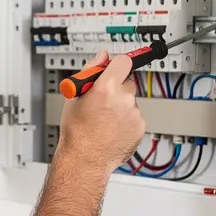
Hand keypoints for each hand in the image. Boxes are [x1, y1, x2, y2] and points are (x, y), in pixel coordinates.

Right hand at [55, 50, 144, 174]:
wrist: (85, 159)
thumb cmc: (77, 131)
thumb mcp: (74, 96)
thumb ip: (90, 71)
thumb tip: (101, 56)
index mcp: (106, 87)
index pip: (123, 61)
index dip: (117, 64)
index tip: (114, 68)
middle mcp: (124, 99)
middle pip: (127, 81)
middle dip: (116, 87)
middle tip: (102, 100)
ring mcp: (134, 113)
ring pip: (130, 101)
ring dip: (121, 105)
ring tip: (104, 119)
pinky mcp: (141, 127)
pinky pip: (134, 116)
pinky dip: (126, 120)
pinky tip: (112, 128)